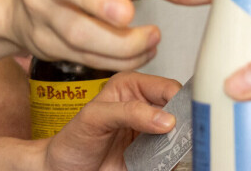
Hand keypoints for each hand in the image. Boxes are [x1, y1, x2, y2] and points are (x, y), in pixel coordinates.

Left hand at [42, 73, 179, 170]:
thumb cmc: (73, 140)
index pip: (167, 87)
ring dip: (180, 145)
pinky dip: (173, 161)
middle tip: (177, 138)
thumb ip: (128, 111)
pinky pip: (174, 158)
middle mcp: (145, 107)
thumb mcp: (94, 118)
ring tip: (167, 151)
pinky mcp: (153, 155)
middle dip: (183, 125)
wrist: (67, 170)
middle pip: (181, 112)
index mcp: (131, 87)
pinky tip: (162, 162)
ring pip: (182, 136)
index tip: (180, 120)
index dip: (179, 101)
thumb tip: (164, 118)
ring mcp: (151, 132)